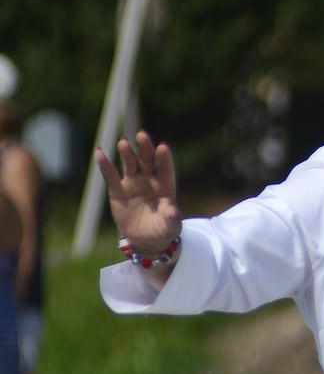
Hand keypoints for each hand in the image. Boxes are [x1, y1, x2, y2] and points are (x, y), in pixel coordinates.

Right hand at [95, 130, 182, 251]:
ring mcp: (133, 183)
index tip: (163, 147)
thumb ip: (172, 219)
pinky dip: (105, 164)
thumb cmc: (162, 230)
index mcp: (165, 187)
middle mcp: (149, 181)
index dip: (164, 159)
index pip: (165, 170)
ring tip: (123, 143)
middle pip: (147, 161)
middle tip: (142, 134)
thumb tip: (174, 213)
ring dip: (126, 153)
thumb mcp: (169, 228)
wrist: (144, 239)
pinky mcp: (117, 190)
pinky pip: (110, 176)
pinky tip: (99, 152)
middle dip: (145, 148)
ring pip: (129, 164)